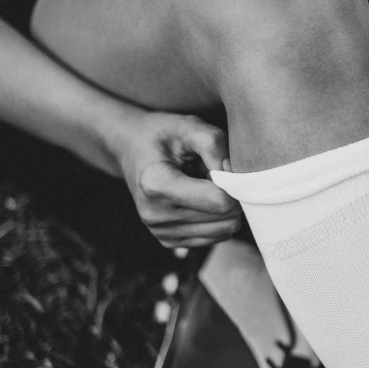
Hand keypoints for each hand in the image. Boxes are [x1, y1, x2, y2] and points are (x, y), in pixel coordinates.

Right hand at [106, 111, 241, 248]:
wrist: (132, 150)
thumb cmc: (164, 136)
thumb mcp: (189, 126)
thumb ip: (215, 146)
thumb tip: (235, 178)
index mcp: (156, 183)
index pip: (219, 201)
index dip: (234, 183)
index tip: (225, 166)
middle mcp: (154, 214)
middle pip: (224, 218)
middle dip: (231, 195)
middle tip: (216, 174)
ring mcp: (160, 231)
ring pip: (224, 231)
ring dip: (225, 208)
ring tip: (205, 186)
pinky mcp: (169, 241)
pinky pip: (215, 237)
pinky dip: (216, 219)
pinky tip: (201, 200)